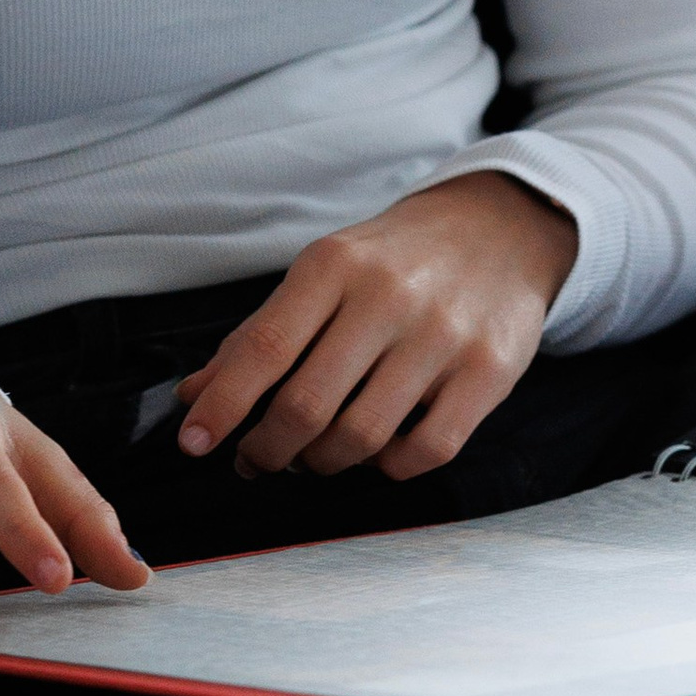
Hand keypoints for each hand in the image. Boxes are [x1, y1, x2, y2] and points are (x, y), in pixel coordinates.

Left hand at [175, 172, 577, 484]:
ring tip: (313, 455)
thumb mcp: (323, 274)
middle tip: (256, 459)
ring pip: (361, 438)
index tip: (193, 442)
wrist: (501, 228)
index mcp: (335, 265)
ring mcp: (444, 336)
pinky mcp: (488, 372)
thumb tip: (195, 396)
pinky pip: (424, 452)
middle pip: (307, 406)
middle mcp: (389, 297)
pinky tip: (377, 451)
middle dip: (266, 450)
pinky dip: (387, 467)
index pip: (265, 348)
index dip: (223, 405)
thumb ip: (258, 334)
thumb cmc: (395, 260)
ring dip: (322, 463)